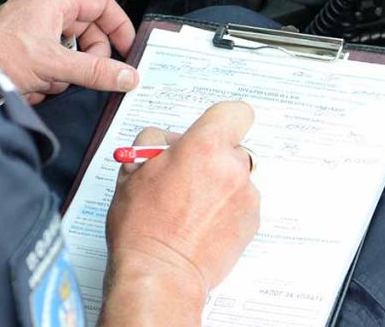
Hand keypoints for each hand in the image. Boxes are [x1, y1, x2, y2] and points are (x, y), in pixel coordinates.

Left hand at [0, 0, 138, 102]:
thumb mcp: (54, 65)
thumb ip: (95, 71)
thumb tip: (127, 76)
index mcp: (54, 1)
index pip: (101, 3)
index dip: (119, 25)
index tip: (128, 48)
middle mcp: (46, 12)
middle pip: (89, 32)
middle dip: (90, 58)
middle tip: (91, 74)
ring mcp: (35, 32)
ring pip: (72, 53)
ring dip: (66, 74)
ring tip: (49, 82)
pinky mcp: (26, 52)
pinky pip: (53, 65)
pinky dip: (49, 80)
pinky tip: (35, 87)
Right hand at [99, 102, 259, 326]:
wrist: (160, 273)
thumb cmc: (142, 226)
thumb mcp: (132, 169)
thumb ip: (154, 142)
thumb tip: (169, 141)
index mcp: (205, 146)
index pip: (235, 112)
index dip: (221, 120)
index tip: (208, 131)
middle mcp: (232, 167)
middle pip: (232, 146)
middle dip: (211, 156)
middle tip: (184, 176)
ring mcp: (246, 196)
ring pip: (235, 176)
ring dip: (218, 184)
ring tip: (189, 207)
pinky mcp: (252, 221)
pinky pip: (240, 202)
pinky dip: (225, 208)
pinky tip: (200, 223)